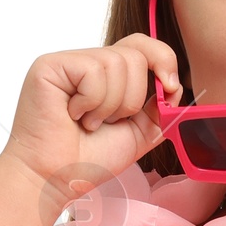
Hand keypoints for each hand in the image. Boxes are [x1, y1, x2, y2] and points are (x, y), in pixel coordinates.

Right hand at [3, 36, 182, 201]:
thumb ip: (160, 110)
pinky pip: (93, 71)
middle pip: (135, 54)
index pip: (143, 45)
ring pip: (116, 62)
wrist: (55, 180)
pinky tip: (73, 115)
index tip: (169, 88)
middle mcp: (88, 62)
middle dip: (132, 99)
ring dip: (109, 105)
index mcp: (108, 75)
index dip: (163, 61)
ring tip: (88, 122)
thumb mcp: (139, 135)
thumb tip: (173, 86)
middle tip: (108, 122)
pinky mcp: (51, 65)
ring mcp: (69, 61)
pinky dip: (91, 102)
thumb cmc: (88, 160)